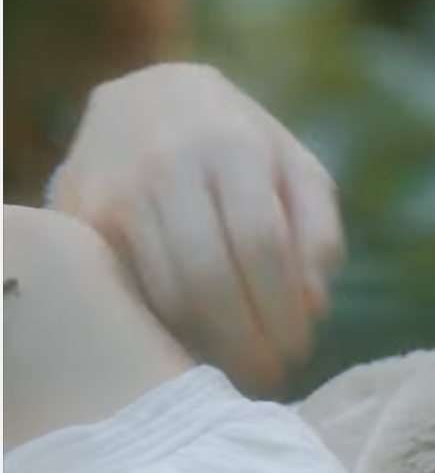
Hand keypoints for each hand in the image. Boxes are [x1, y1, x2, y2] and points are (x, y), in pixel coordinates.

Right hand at [50, 63, 344, 387]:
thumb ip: (317, 228)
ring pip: (164, 292)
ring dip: (207, 345)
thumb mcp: (293, 165)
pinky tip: (193, 343)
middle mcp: (168, 163)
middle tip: (269, 374)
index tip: (298, 351)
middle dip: (246, 340)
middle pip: (209, 277)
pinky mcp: (79, 216)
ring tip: (238, 364)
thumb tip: (314, 305)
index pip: (261, 244)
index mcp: (232, 145)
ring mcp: (117, 189)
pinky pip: (127, 290)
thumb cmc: (236, 144)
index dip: (282, 309)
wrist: (144, 98)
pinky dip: (164, 327)